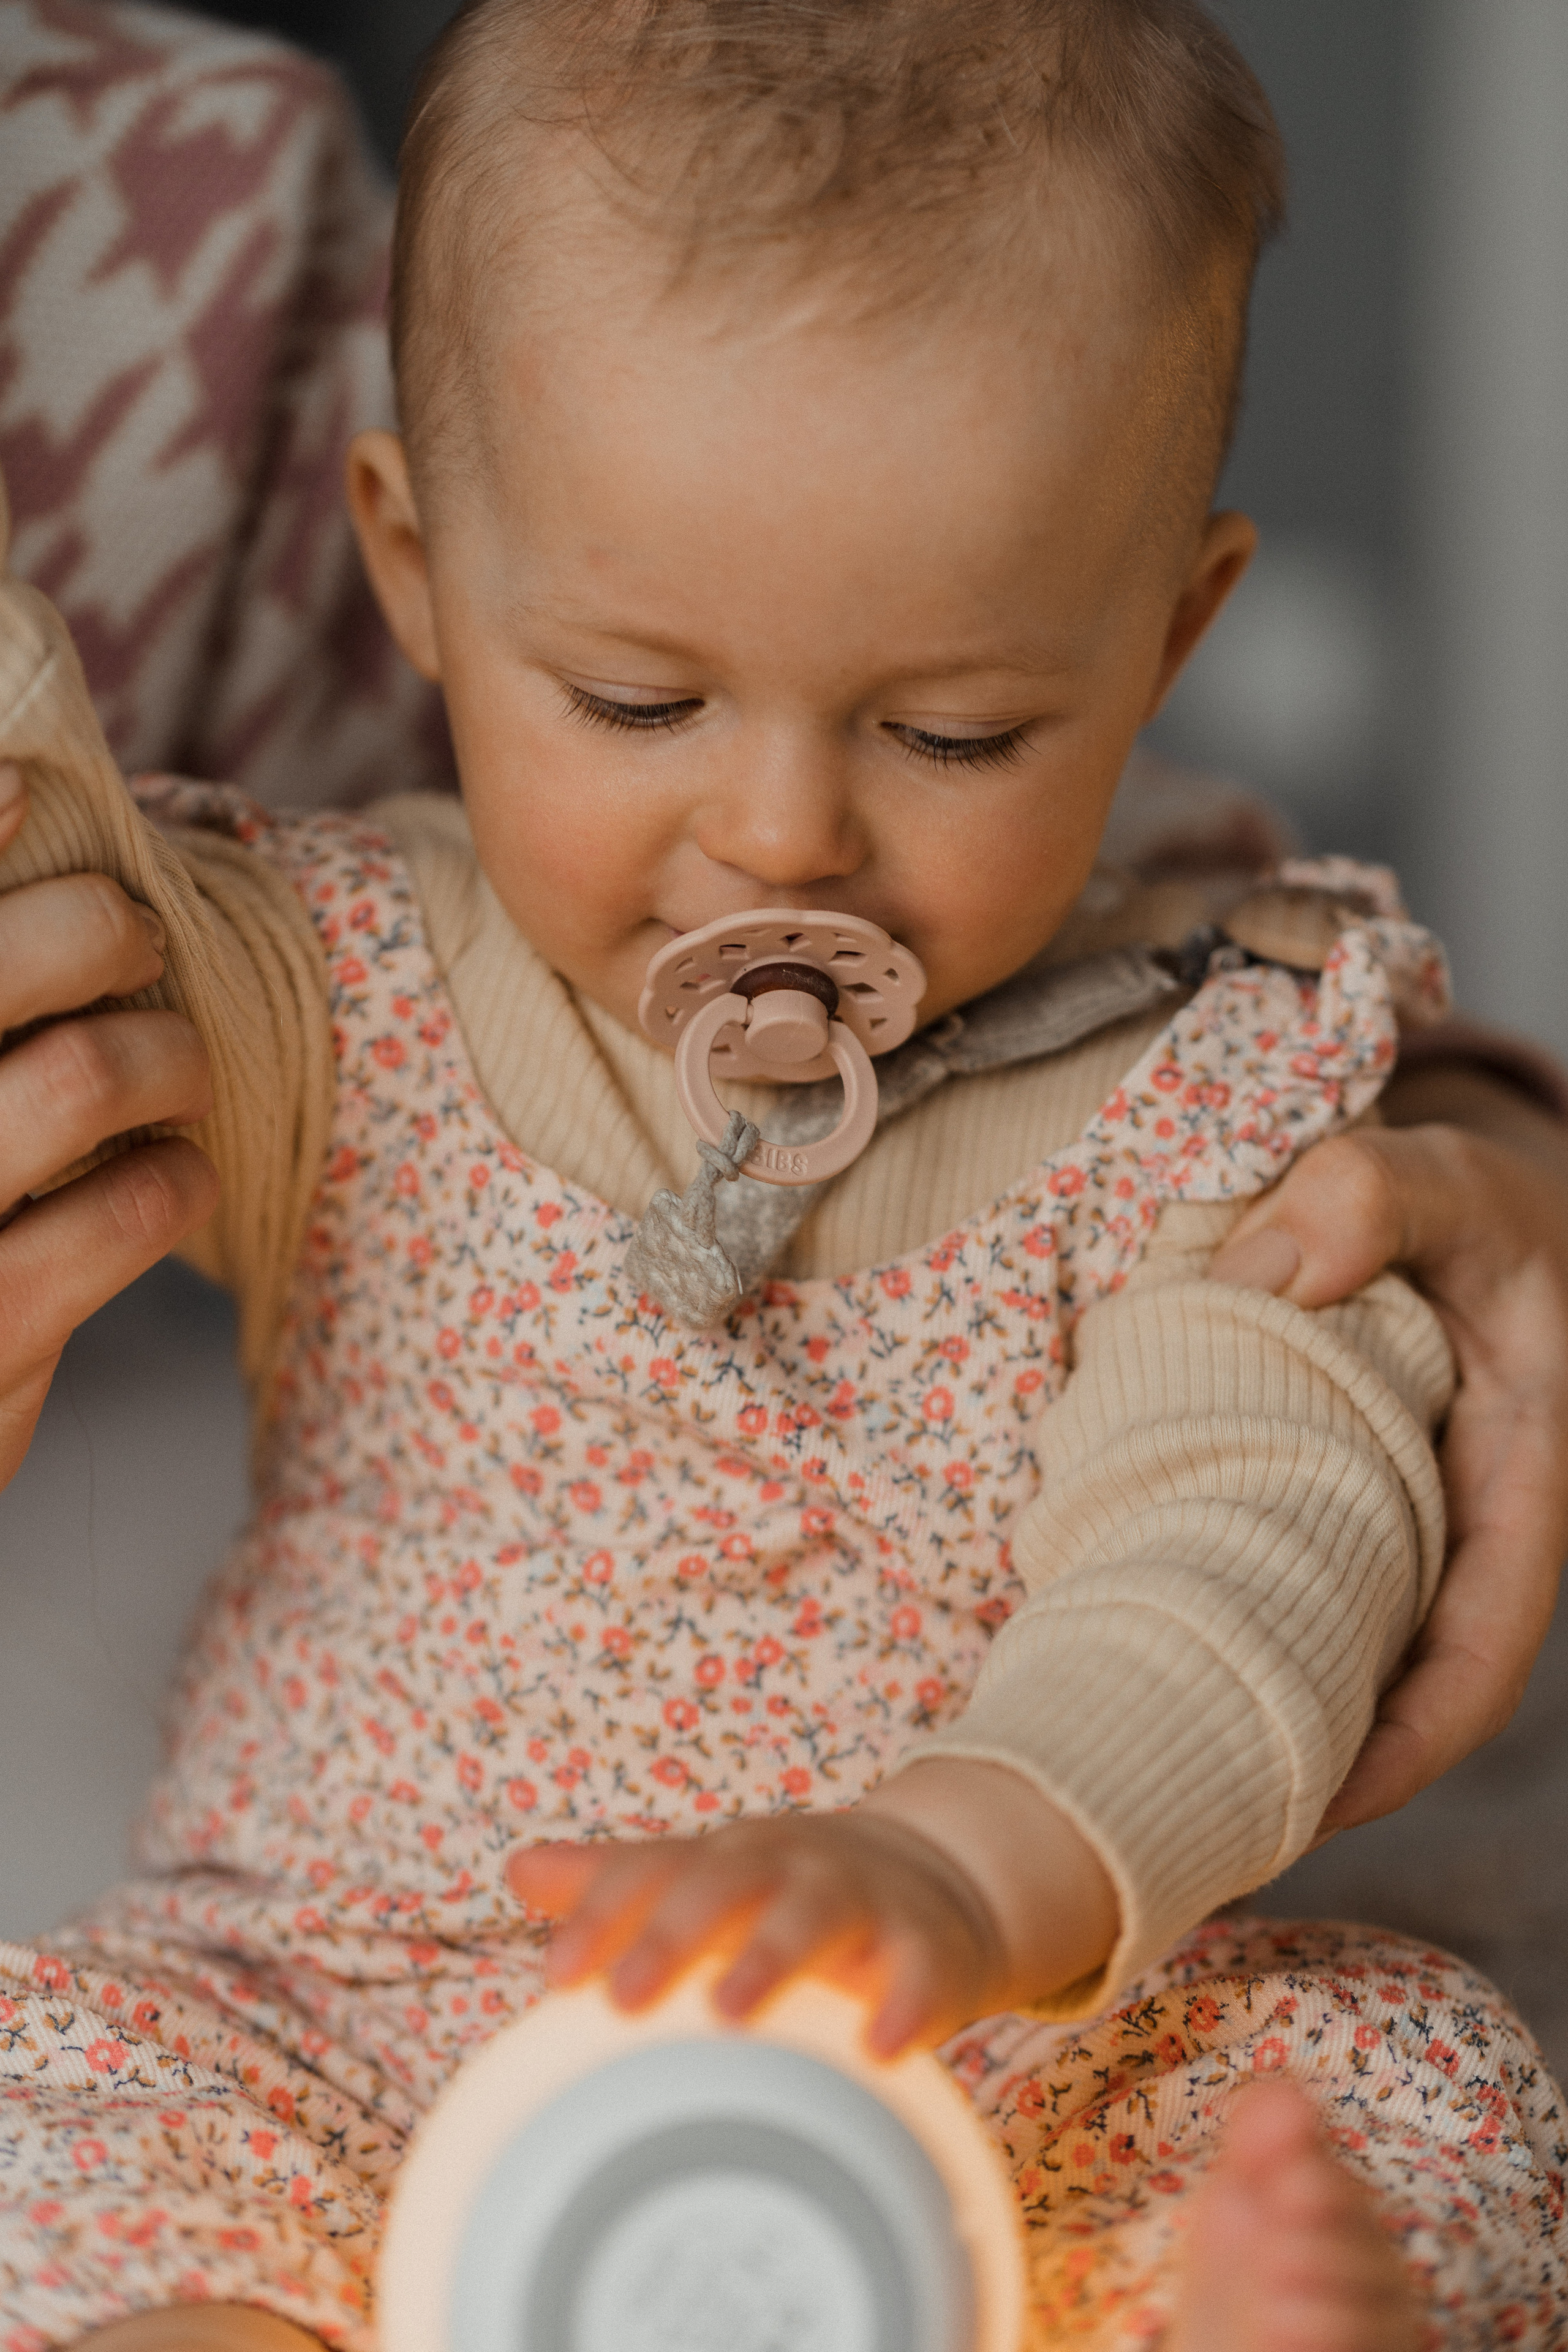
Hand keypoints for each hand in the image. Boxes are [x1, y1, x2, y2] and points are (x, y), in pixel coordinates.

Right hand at [0, 762, 216, 1491]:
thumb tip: (10, 798)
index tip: (27, 788)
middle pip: (13, 965)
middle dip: (99, 930)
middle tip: (139, 942)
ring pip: (79, 1076)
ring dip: (160, 1055)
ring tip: (175, 1069)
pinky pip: (121, 1215)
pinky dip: (173, 1183)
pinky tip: (178, 1181)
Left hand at [507, 1759, 1116, 2056]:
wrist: (934, 1874)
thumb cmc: (789, 1890)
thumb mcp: (708, 1877)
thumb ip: (619, 1881)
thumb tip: (518, 1867)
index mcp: (727, 1858)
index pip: (655, 1871)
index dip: (605, 1915)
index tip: (557, 1973)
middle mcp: (789, 1868)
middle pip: (727, 1883)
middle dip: (673, 1934)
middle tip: (622, 1998)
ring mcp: (863, 1903)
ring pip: (816, 1915)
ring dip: (772, 1957)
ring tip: (727, 2012)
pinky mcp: (929, 1948)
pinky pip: (920, 1970)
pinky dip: (903, 2002)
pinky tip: (878, 2046)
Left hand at [1209, 1089, 1567, 1832]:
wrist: (1474, 1210)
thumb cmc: (1481, 1206)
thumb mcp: (1450, 1178)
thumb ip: (1376, 1196)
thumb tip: (1267, 1272)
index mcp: (1515, 1488)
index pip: (1478, 1657)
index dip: (1405, 1748)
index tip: (1316, 1804)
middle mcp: (1456, 1532)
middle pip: (1392, 1687)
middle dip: (1302, 1756)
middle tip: (1178, 1807)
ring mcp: (1396, 1527)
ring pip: (1333, 1643)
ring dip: (1255, 1695)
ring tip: (1139, 1742)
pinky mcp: (1336, 1505)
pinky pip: (1288, 1579)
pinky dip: (1228, 1610)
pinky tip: (1138, 1626)